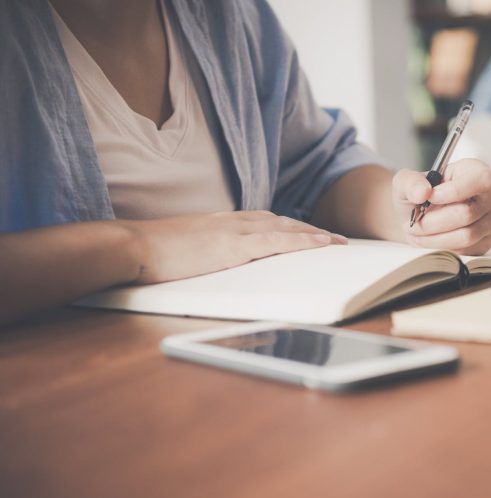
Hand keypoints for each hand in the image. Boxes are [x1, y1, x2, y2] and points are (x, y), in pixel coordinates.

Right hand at [119, 211, 346, 283]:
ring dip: (314, 234)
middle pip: (281, 220)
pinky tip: (321, 244)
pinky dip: (303, 240)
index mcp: (220, 222)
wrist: (132, 247)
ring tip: (337, 242)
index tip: (307, 233)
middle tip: (334, 238)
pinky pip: (277, 240)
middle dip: (309, 229)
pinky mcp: (233, 245)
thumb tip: (213, 264)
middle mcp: (232, 221)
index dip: (289, 227)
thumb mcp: (186, 250)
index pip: (264, 221)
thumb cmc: (151, 254)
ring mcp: (234, 231)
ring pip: (285, 227)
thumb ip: (205, 252)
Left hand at [393, 159, 490, 254]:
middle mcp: (490, 195)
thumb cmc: (419, 196)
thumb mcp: (407, 182)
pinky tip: (431, 240)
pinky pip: (466, 250)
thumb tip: (423, 192)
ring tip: (419, 233)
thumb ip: (411, 182)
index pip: (479, 180)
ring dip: (436, 238)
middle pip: (467, 213)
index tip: (430, 198)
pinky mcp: (486, 242)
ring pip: (466, 236)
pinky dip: (443, 248)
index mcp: (476, 172)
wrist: (420, 216)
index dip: (452, 192)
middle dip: (434, 221)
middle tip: (416, 222)